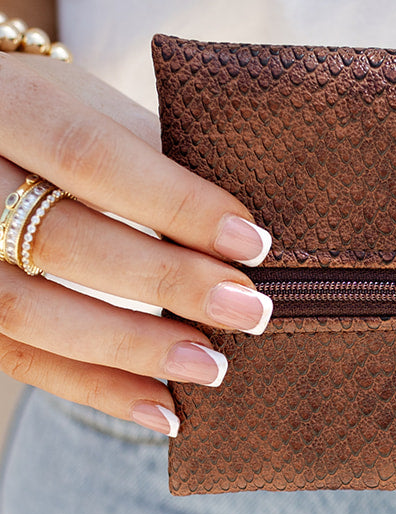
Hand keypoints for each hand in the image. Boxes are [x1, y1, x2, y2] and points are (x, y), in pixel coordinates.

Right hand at [0, 50, 273, 433]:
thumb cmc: (59, 121)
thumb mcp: (95, 108)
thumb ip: (155, 155)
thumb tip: (245, 232)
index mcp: (5, 104)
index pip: (92, 156)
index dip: (175, 203)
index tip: (253, 242)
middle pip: (60, 240)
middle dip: (166, 282)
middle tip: (248, 310)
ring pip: (26, 310)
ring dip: (132, 348)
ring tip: (212, 366)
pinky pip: (17, 359)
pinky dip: (94, 389)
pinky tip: (162, 409)